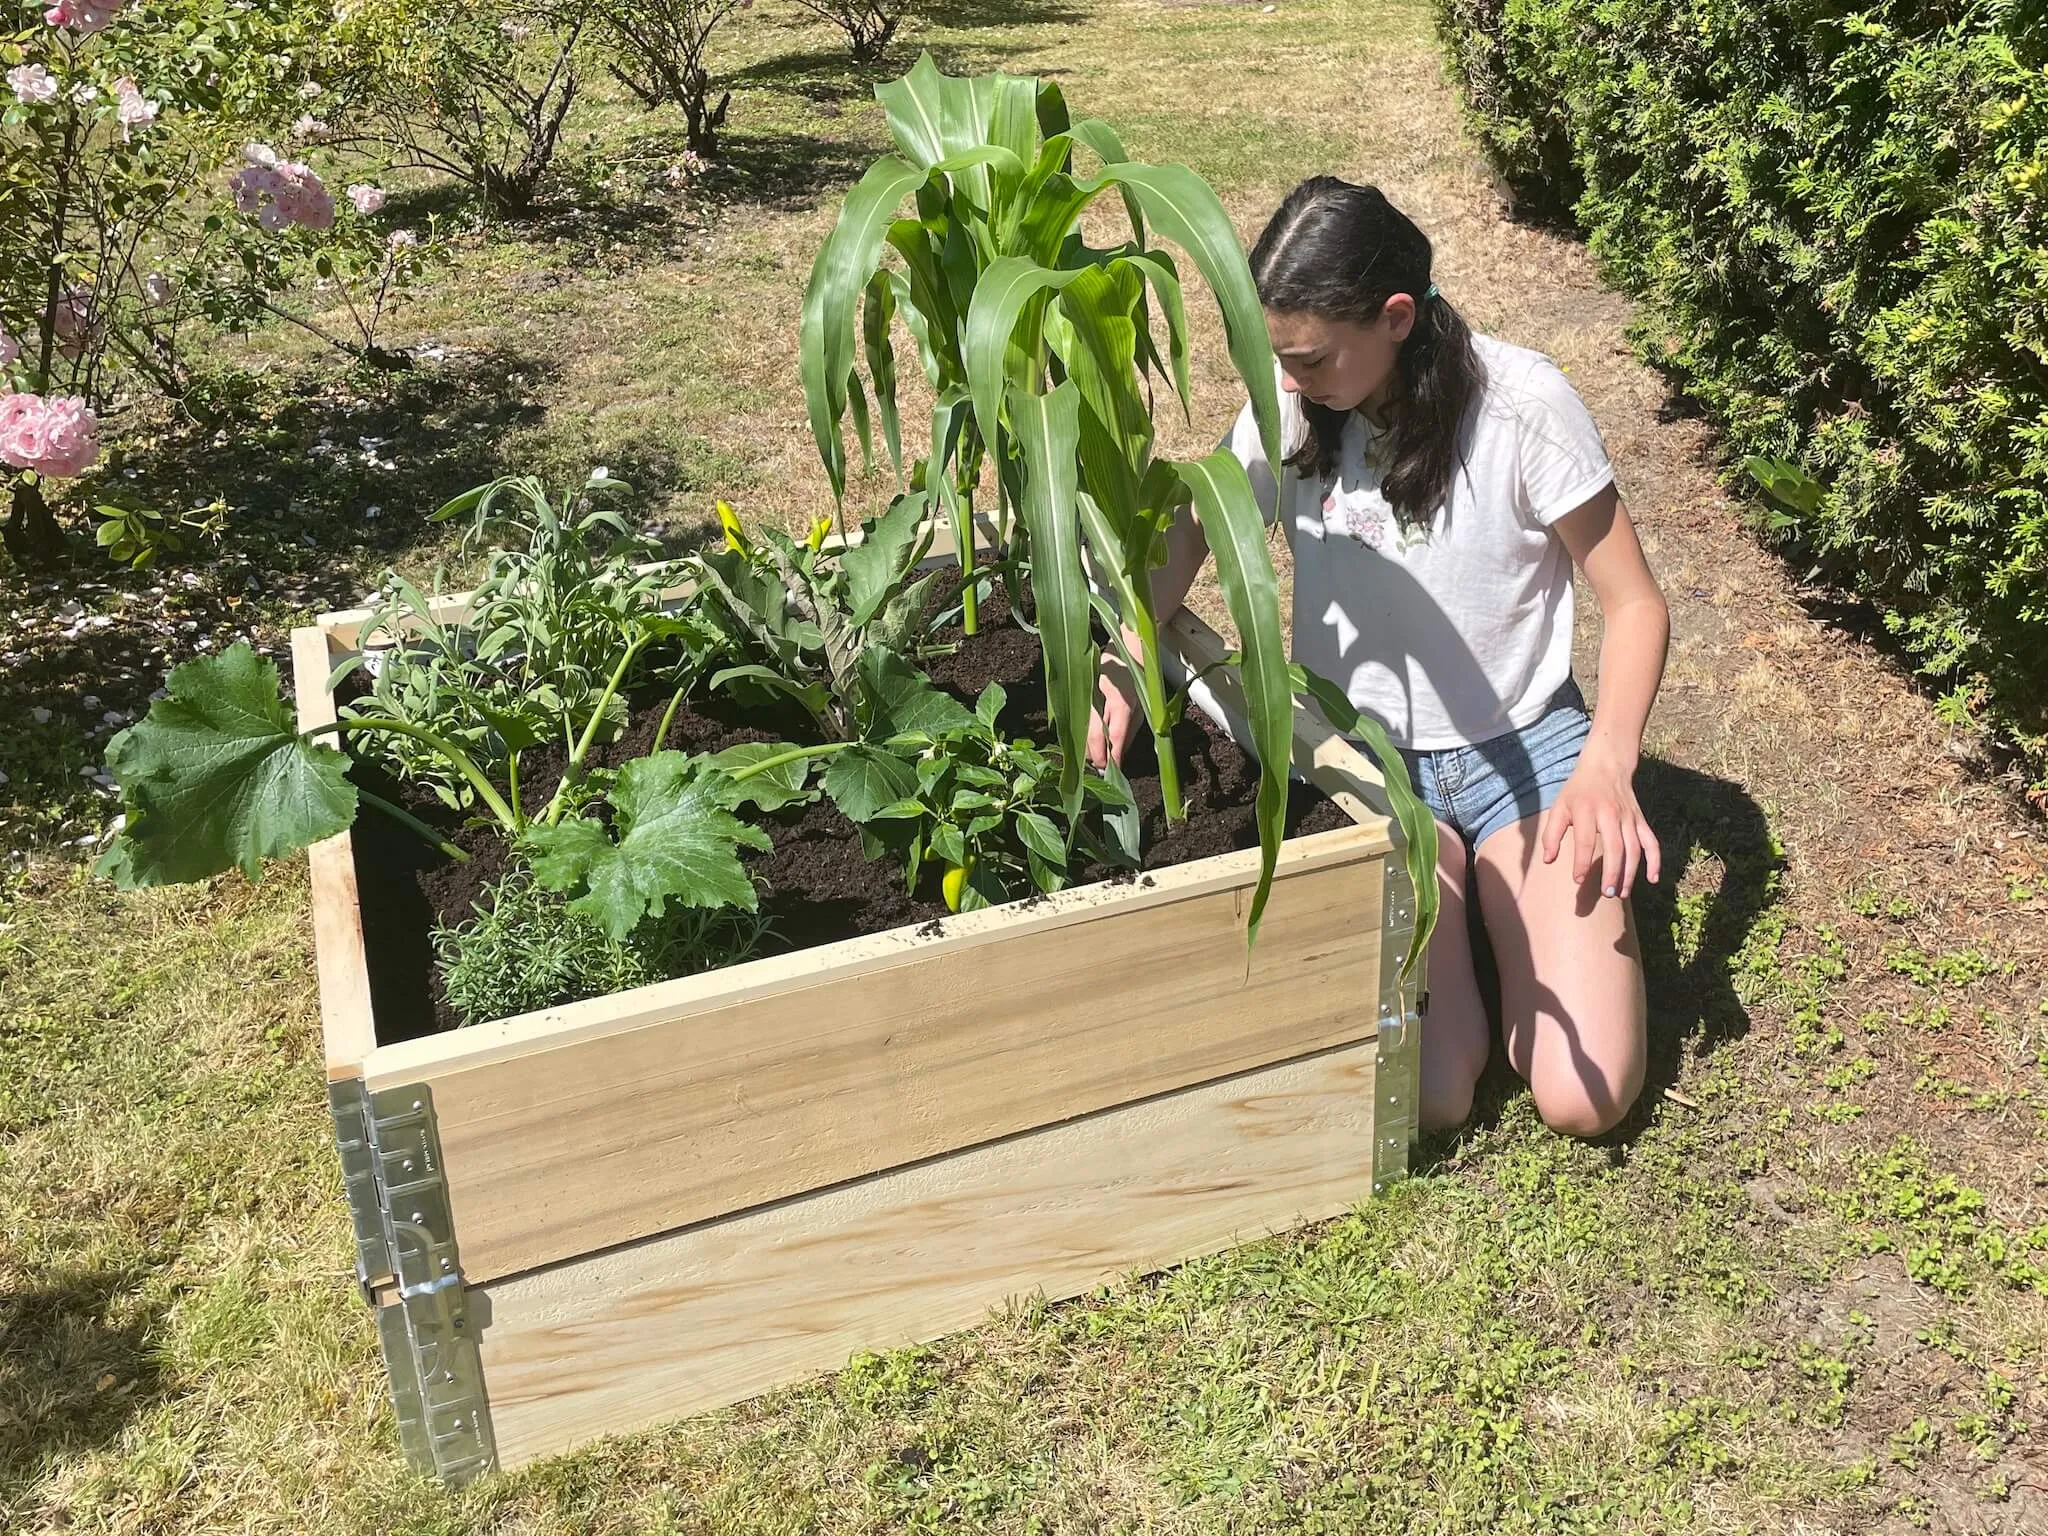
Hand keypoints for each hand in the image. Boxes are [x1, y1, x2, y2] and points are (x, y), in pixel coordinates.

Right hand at [1087, 656, 1138, 768]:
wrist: (1123, 650)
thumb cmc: (1136, 682)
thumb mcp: (1141, 707)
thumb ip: (1129, 731)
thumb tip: (1119, 757)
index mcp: (1122, 699)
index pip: (1117, 732)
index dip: (1114, 754)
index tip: (1113, 769)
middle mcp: (1101, 696)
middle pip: (1094, 733)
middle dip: (1095, 755)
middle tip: (1100, 767)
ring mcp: (1086, 692)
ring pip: (1081, 728)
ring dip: (1085, 747)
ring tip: (1093, 758)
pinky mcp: (1077, 692)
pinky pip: (1074, 719)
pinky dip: (1078, 734)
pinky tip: (1083, 742)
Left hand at [1540, 740, 1660, 898]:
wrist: (1606, 765)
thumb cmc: (1578, 791)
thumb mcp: (1559, 806)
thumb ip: (1551, 834)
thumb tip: (1548, 860)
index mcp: (1586, 810)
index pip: (1585, 841)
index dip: (1582, 862)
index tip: (1578, 880)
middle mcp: (1610, 814)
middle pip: (1614, 847)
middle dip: (1612, 873)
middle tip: (1607, 893)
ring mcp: (1629, 817)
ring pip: (1634, 848)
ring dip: (1630, 873)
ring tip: (1622, 893)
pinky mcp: (1641, 820)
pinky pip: (1651, 842)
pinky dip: (1655, 861)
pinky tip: (1652, 879)